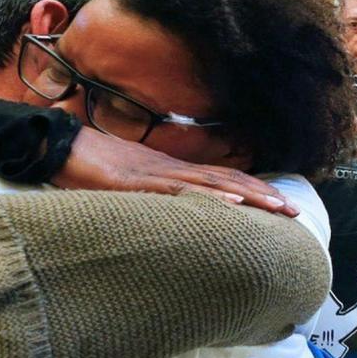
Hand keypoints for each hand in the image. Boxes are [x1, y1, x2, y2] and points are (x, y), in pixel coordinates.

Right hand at [52, 126, 297, 216]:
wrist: (62, 146)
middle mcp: (175, 170)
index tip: (280, 203)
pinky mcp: (143, 183)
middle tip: (294, 211)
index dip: (254, 190)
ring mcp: (161, 175)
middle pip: (229, 182)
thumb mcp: (132, 186)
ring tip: (278, 207)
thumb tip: (177, 211)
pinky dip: (210, 198)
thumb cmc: (94, 165)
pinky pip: (181, 191)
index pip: (223, 180)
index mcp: (174, 171)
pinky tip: (234, 205)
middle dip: (264, 196)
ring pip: (215, 186)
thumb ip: (156, 195)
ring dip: (250, 197)